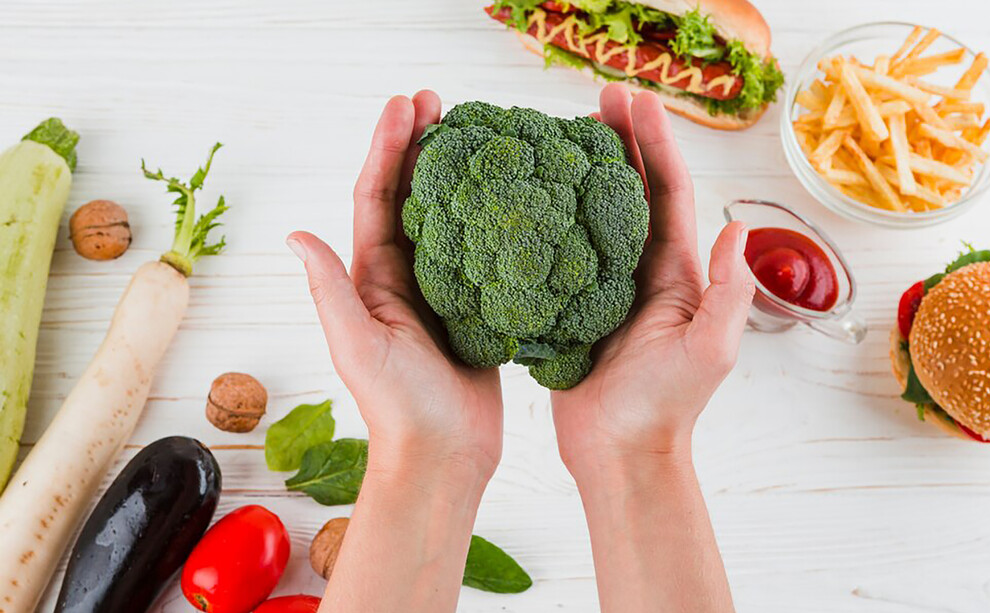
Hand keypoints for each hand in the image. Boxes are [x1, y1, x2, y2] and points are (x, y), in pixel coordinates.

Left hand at [287, 92, 502, 478]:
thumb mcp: (358, 345)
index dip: (388, 147)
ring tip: (474, 133)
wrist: (444, 457)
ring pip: (449, 217)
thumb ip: (332, 290)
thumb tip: (297, 234)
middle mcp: (404, 278)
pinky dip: (491, 217)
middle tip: (440, 101)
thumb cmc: (400, 409)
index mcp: (374, 279)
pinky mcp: (475, 309)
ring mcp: (441, 292)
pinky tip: (511, 196)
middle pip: (411, 195)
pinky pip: (482, 251)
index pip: (377, 196)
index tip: (407, 104)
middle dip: (420, 145)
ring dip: (455, 173)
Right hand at [552, 84, 754, 474]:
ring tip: (565, 133)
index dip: (653, 142)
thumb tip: (738, 228)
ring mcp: (608, 288)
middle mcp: (644, 272)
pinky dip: (551, 218)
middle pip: (633, 191)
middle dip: (621, 142)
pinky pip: (562, 251)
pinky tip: (531, 198)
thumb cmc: (665, 408)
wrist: (620, 454)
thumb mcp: (710, 351)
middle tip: (597, 99)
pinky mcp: (574, 307)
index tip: (632, 101)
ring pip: (596, 215)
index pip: (667, 192)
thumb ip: (728, 293)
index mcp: (676, 273)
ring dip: (586, 171)